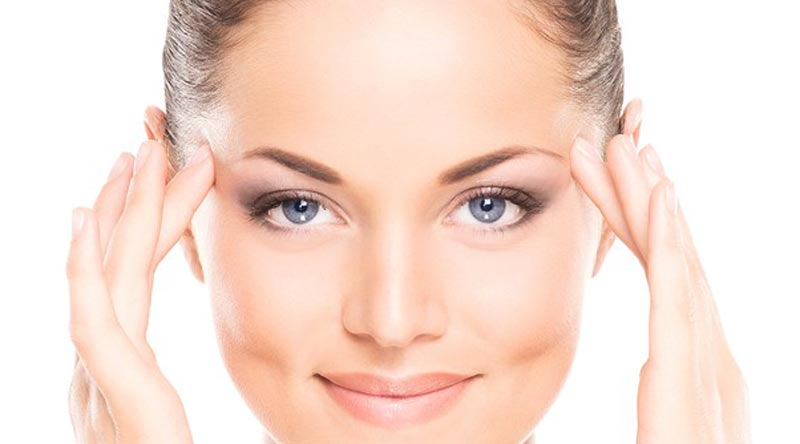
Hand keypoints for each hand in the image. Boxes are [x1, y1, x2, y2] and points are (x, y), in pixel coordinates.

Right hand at [66, 117, 213, 442]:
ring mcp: (98, 377)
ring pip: (106, 277)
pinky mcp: (110, 392)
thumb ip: (159, 392)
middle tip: (148, 143)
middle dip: (132, 202)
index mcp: (122, 368)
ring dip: (117, 214)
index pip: (138, 279)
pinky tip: (81, 220)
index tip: (170, 175)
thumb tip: (162, 368)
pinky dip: (83, 268)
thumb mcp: (166, 421)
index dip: (151, 224)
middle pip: (119, 267)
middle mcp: (100, 365)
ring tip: (130, 156)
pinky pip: (93, 319)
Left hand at [569, 99, 750, 442]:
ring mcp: (710, 373)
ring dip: (654, 203)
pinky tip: (660, 198)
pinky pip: (680, 304)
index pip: (662, 278)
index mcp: (695, 369)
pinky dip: (672, 247)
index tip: (616, 178)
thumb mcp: (664, 427)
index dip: (639, 225)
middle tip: (619, 142)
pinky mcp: (694, 388)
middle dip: (645, 199)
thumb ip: (660, 394)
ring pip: (678, 267)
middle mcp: (711, 362)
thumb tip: (641, 369)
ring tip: (631, 147)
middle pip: (672, 262)